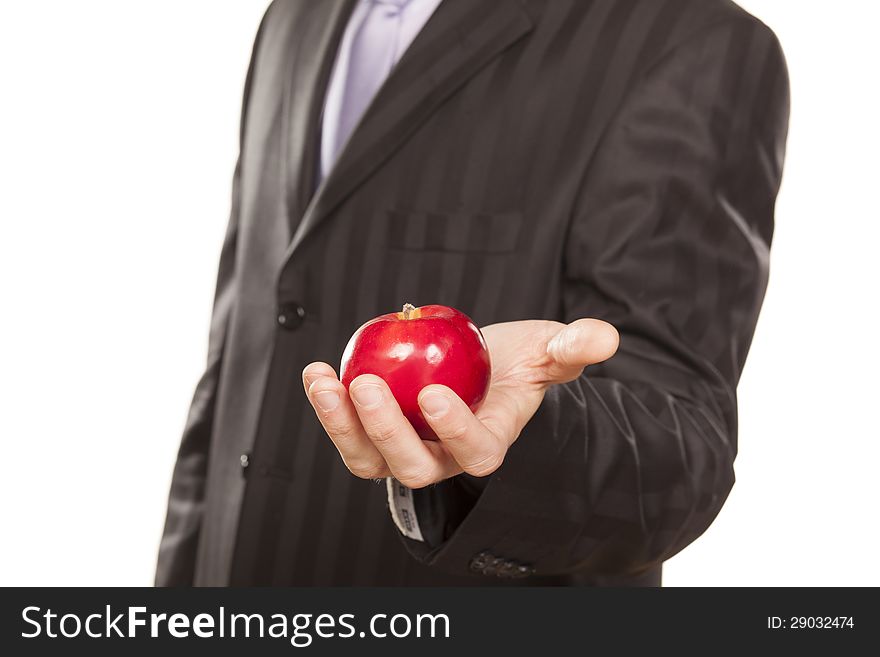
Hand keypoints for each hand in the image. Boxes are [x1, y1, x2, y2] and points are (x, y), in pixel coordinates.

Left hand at [302, 318, 618, 487]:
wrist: (480, 367)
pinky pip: (349, 433)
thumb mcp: (550, 348)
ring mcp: (407, 449)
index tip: (435, 394)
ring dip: (341, 425)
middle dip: (387, 432)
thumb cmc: (517, 362)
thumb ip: (574, 346)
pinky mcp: (376, 435)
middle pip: (414, 466)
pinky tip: (317, 371)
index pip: (475, 452)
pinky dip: (329, 407)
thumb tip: (602, 338)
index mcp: (489, 441)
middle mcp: (444, 457)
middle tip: (366, 384)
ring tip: (324, 381)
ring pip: (370, 460)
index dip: (455, 431)